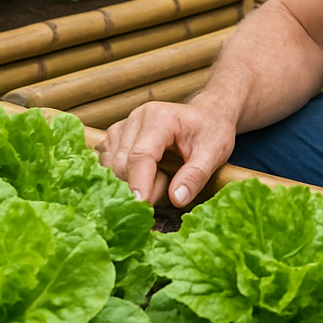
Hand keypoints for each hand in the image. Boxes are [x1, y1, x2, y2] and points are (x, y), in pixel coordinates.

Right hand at [97, 98, 237, 207]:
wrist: (207, 115)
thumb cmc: (212, 131)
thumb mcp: (214, 153)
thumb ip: (196, 176)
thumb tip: (176, 199)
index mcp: (159, 119)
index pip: (140, 156)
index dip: (138, 184)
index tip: (141, 207)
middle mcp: (136, 119)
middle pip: (122, 164)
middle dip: (142, 186)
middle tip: (168, 186)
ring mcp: (123, 126)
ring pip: (112, 166)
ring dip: (132, 181)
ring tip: (160, 176)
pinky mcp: (116, 136)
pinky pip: (108, 163)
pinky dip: (123, 176)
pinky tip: (145, 173)